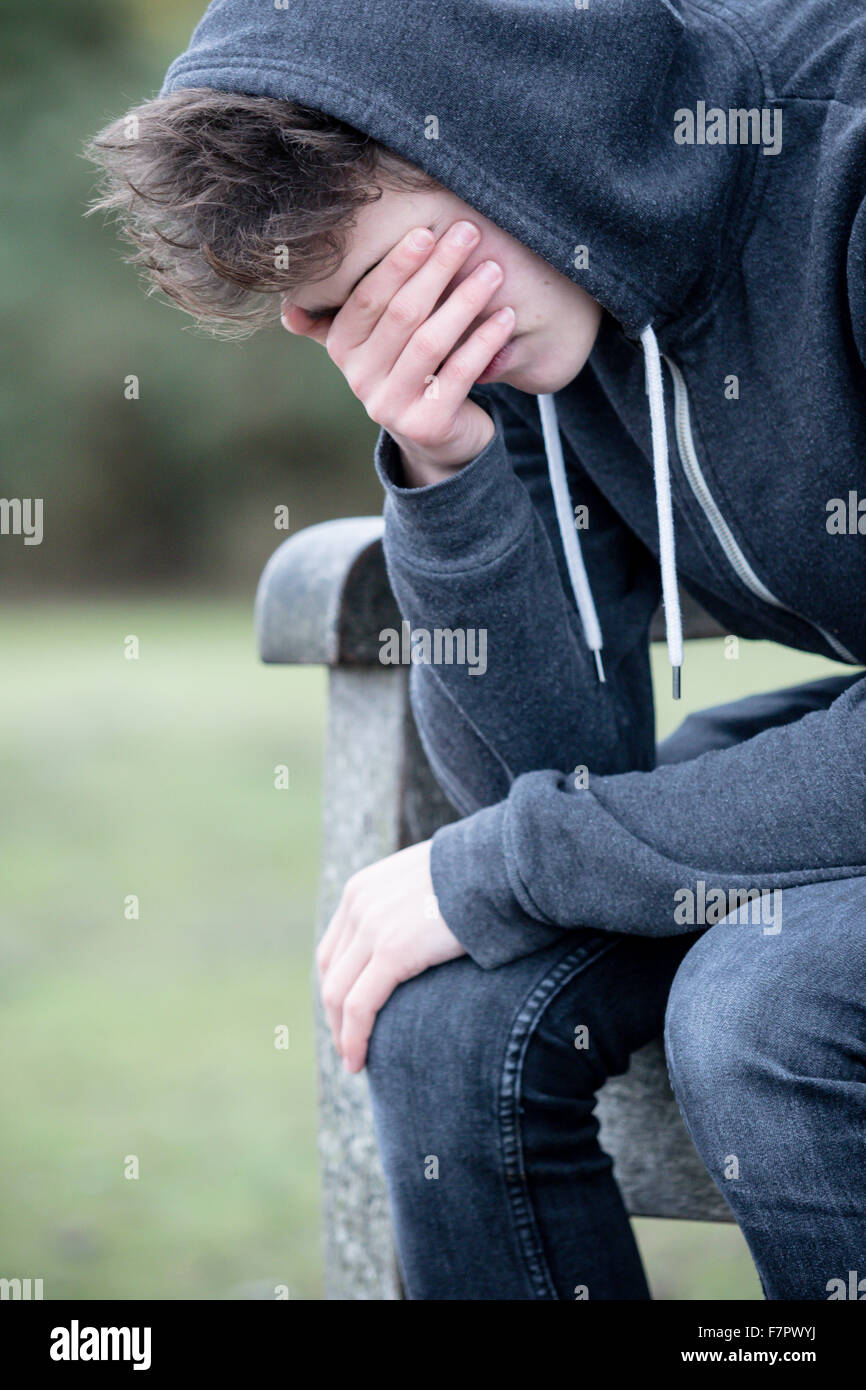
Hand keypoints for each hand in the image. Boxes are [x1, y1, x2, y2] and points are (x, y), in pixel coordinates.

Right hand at [281, 219, 513, 475]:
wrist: (436, 441)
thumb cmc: (410, 372)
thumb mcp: (374, 345)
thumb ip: (342, 319)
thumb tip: (288, 310)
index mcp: (342, 349)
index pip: (367, 298)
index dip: (397, 264)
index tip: (429, 230)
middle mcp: (360, 379)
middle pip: (401, 315)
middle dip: (437, 269)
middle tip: (469, 234)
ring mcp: (391, 406)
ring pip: (430, 342)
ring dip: (464, 300)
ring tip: (492, 270)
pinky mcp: (426, 425)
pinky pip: (459, 373)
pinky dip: (484, 341)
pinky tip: (506, 315)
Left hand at [316, 840, 464, 1072]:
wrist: (503, 863)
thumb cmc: (482, 876)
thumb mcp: (430, 883)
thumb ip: (412, 905)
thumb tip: (425, 933)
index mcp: (363, 888)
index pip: (335, 949)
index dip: (338, 988)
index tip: (350, 1017)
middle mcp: (359, 904)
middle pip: (332, 974)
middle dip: (336, 1016)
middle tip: (350, 1047)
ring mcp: (373, 927)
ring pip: (339, 996)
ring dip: (342, 1034)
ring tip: (354, 1062)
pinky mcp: (393, 950)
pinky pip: (360, 1006)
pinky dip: (354, 1038)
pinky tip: (360, 1061)